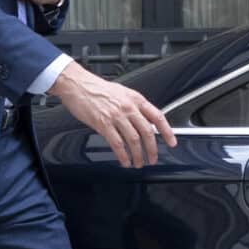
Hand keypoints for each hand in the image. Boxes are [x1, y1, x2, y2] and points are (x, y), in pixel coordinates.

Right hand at [50, 61, 176, 168]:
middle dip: (152, 149)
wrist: (77, 85)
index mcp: (136, 99)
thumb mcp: (123, 92)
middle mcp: (128, 107)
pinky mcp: (103, 124)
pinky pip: (117, 143)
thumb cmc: (97, 88)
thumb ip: (135, 106)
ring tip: (139, 163)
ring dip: (138, 155)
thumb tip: (146, 120)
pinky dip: (123, 155)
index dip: (167, 131)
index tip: (172, 142)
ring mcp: (116, 116)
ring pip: (133, 140)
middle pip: (147, 132)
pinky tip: (125, 161)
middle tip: (153, 159)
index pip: (157, 116)